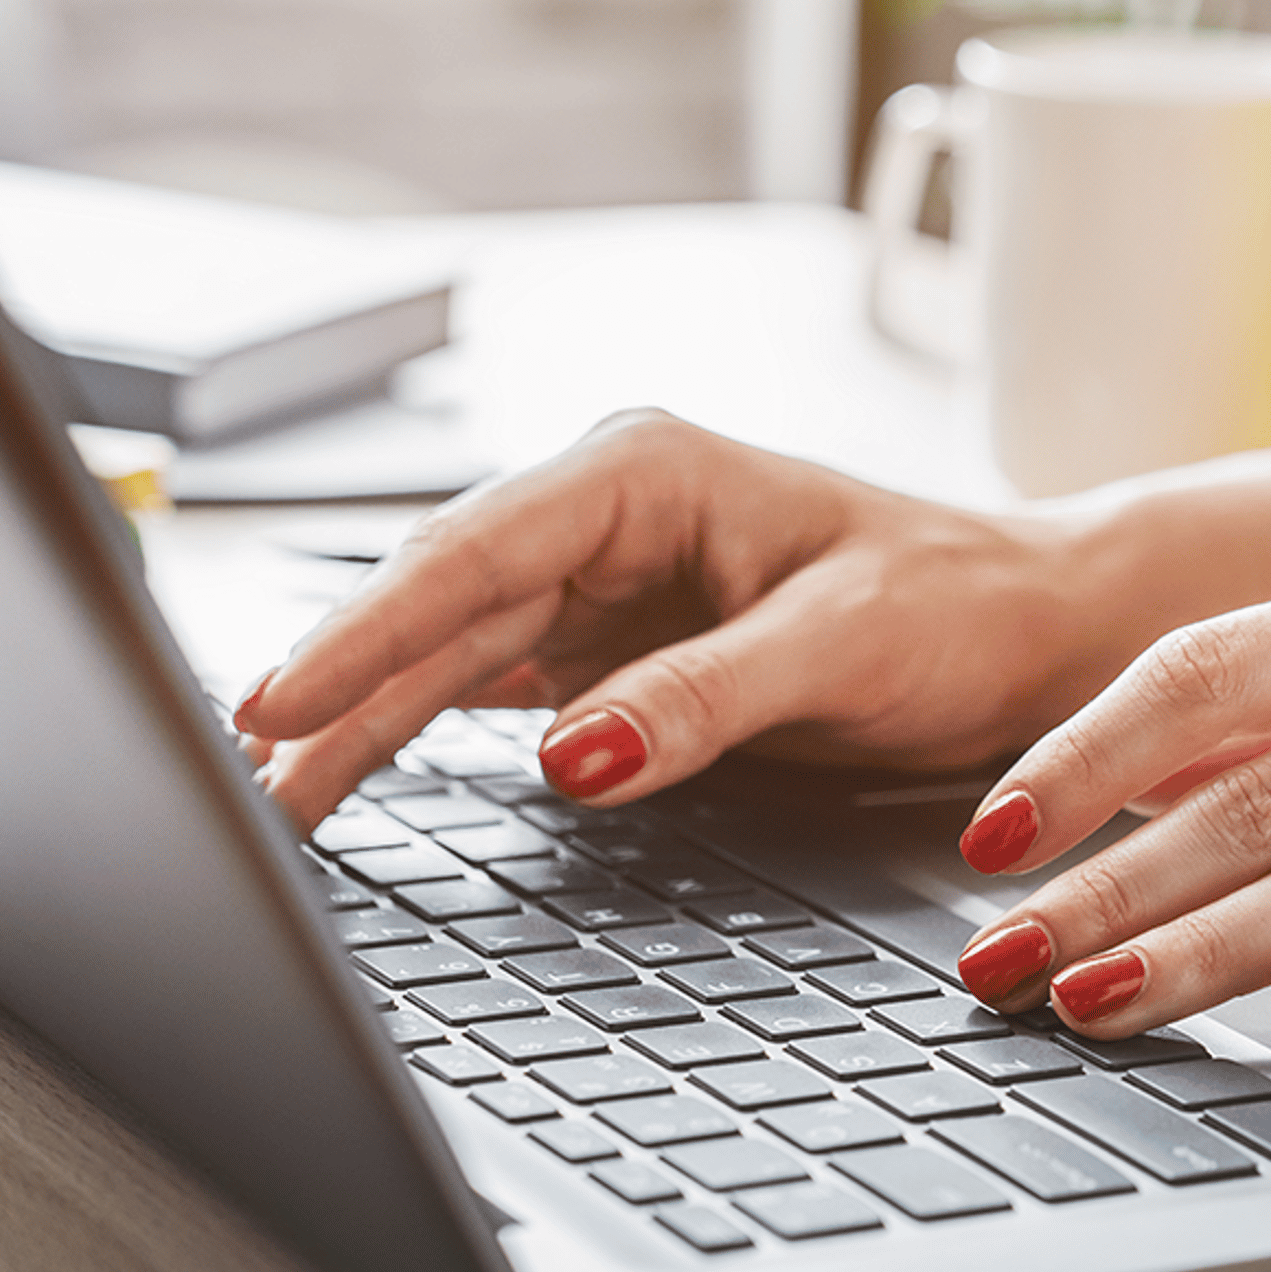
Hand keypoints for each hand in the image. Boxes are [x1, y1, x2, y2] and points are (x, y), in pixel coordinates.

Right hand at [235, 410, 1104, 830]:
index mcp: (646, 474)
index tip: (283, 698)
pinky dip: (417, 736)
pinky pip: (487, 692)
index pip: (476, 551)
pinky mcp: (610, 653)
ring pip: (445, 656)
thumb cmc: (957, 605)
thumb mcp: (841, 646)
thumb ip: (706, 697)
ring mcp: (599, 587)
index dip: (368, 628)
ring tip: (272, 797)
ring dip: (359, 722)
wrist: (1026, 632)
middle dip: (334, 686)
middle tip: (243, 778)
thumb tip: (573, 754)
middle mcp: (604, 521)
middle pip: (435, 605)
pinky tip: (348, 775)